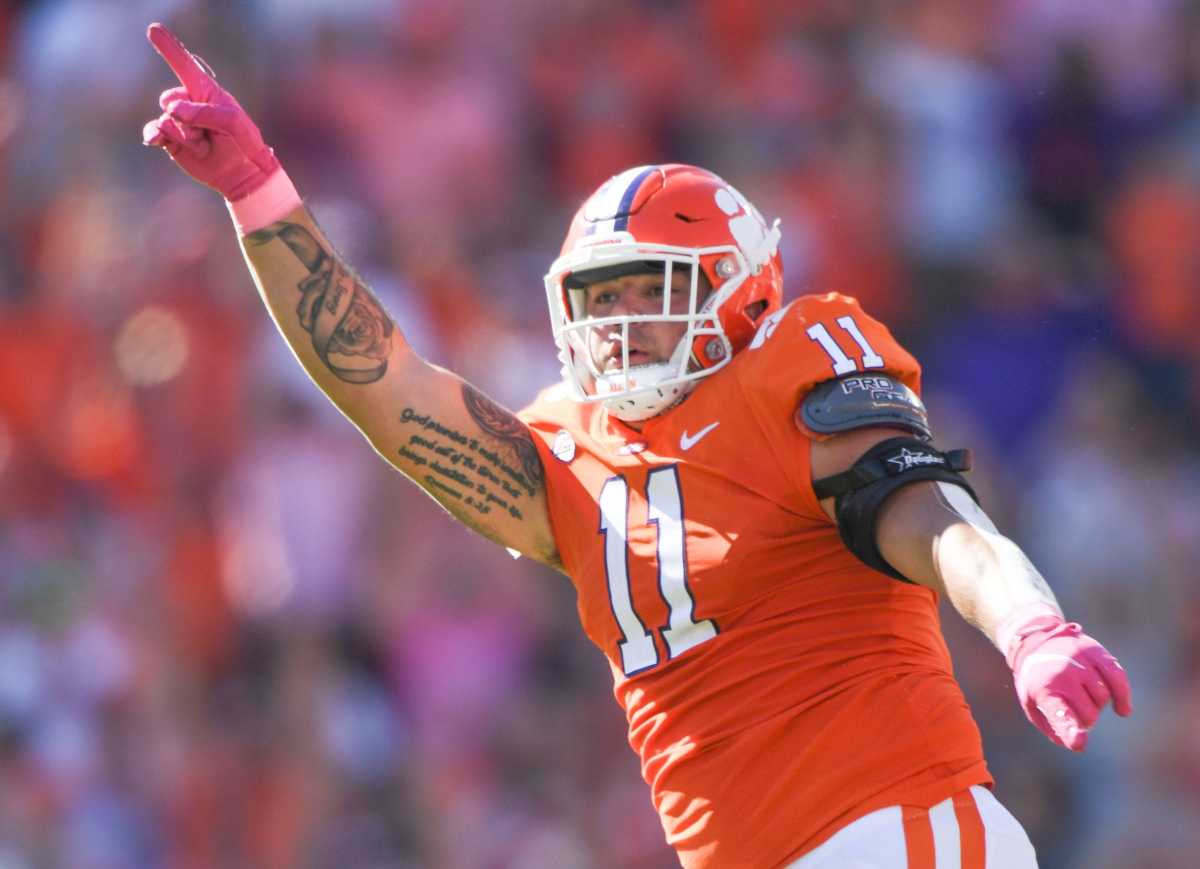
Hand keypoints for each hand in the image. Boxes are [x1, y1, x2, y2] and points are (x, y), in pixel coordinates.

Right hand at [142, 23, 279, 200]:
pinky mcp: (171, 141)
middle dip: (188, 118)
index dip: (169, 48)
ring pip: (165, 120)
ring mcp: (178, 122)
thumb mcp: (234, 125)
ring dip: (186, 137)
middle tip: (209, 134)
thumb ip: (206, 113)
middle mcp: (189, 103)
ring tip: (204, 145)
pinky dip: (154, 135)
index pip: (184, 65)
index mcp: (206, 92)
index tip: (153, 29)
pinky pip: (153, 132)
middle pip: (169, 99)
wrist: (242, 176)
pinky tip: (156, 141)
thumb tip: (172, 109)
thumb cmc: (244, 145)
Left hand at [1000, 605, 1132, 750]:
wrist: (1037, 640)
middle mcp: (1063, 675)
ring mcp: (1081, 662)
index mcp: (1044, 690)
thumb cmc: (1036, 679)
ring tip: (1082, 695)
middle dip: (1086, 718)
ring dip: (1098, 704)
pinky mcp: (1097, 653)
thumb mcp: (1031, 702)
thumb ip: (1051, 726)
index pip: (1060, 714)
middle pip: (1090, 714)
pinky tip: (1122, 709)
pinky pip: (1119, 679)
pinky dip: (1123, 696)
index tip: (1080, 742)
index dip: (1071, 730)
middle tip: (1075, 708)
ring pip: (1104, 698)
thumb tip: (1073, 742)